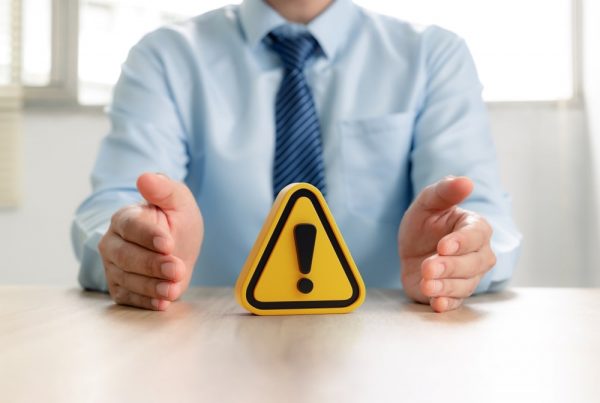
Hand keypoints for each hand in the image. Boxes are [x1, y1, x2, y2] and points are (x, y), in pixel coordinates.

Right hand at [98, 173, 202, 309]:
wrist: (175, 246)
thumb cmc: (174, 221)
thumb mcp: (178, 201)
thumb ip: (164, 189)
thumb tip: (145, 177)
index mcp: (124, 218)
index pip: (130, 226)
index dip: (148, 236)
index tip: (168, 243)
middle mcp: (113, 243)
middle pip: (126, 256)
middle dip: (152, 264)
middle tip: (176, 269)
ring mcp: (114, 267)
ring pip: (127, 279)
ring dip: (152, 286)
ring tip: (174, 288)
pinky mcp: (120, 288)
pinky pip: (129, 298)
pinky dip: (145, 302)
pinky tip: (163, 303)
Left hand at [398, 176, 495, 311]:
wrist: (411, 250)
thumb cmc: (425, 223)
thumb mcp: (427, 203)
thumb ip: (444, 191)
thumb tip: (466, 181)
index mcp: (474, 228)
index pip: (477, 235)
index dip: (462, 242)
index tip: (443, 246)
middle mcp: (478, 254)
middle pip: (474, 263)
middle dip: (451, 266)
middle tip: (428, 266)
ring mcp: (468, 276)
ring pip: (465, 284)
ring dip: (445, 286)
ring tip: (426, 284)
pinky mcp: (454, 294)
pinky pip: (456, 302)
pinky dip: (447, 304)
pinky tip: (436, 304)